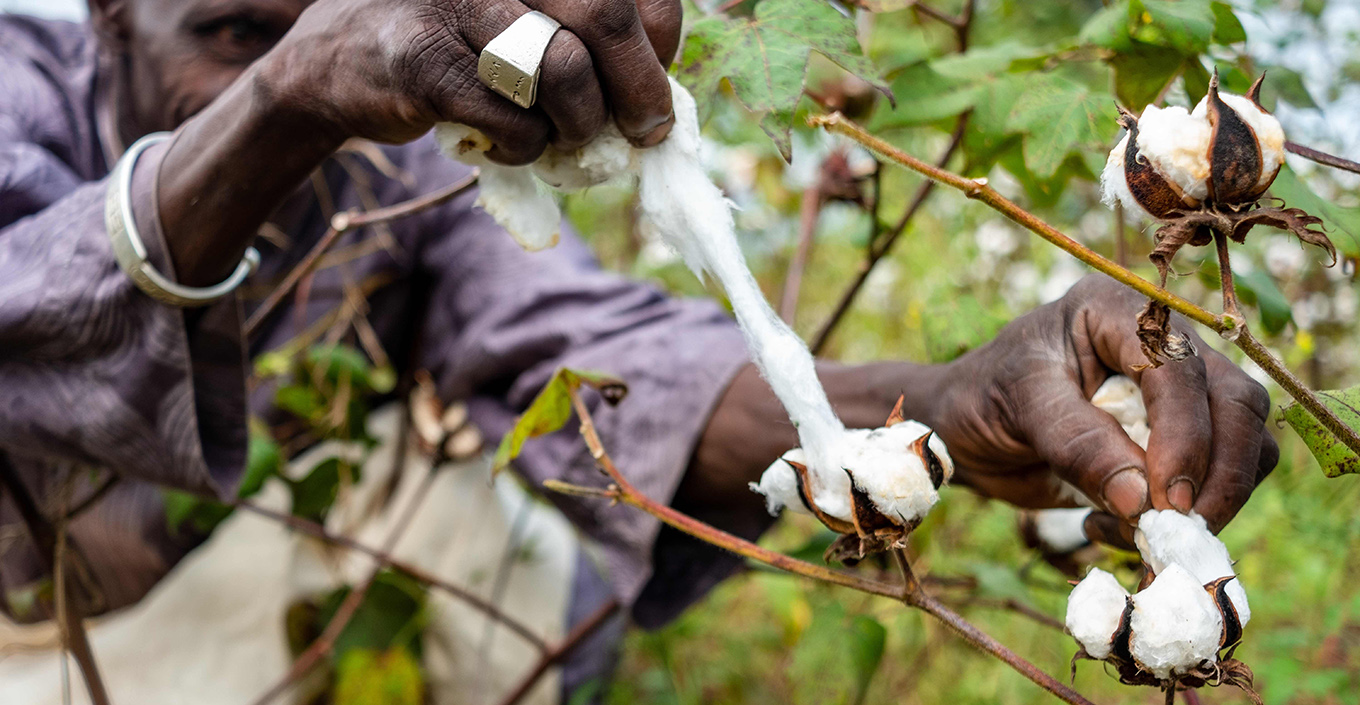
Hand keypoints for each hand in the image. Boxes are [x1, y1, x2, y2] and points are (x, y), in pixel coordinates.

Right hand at [269, 0, 682, 161]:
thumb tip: (663, 92)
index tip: (657, 78)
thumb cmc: (456, 41)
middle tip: (645, 132)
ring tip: (562, 137)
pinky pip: (516, 123)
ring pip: (565, 73)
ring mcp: (457, 3)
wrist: (337, 62)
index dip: (661, 37)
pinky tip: (507, 145)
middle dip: (640, 90)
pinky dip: (525, 150)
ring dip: (579, 125)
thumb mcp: (524, 16)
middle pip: (607, 16)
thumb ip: (589, 35)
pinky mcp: (426, 62)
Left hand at [931, 274, 1277, 542]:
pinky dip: (1193, 513)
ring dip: (1211, 499)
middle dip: (1217, 473)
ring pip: (1246, 441)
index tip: (1164, 498)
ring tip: (1137, 531)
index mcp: (1117, 311)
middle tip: (1173, 527)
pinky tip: (1126, 527)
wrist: (965, 427)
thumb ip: (1077, 445)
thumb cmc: (983, 398)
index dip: (1184, 434)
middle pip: (1236, 403)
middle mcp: (1164, 343)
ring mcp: (1181, 392)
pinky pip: (1222, 477)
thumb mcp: (1019, 409)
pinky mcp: (1183, 438)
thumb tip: (1143, 500)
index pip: (1180, 367)